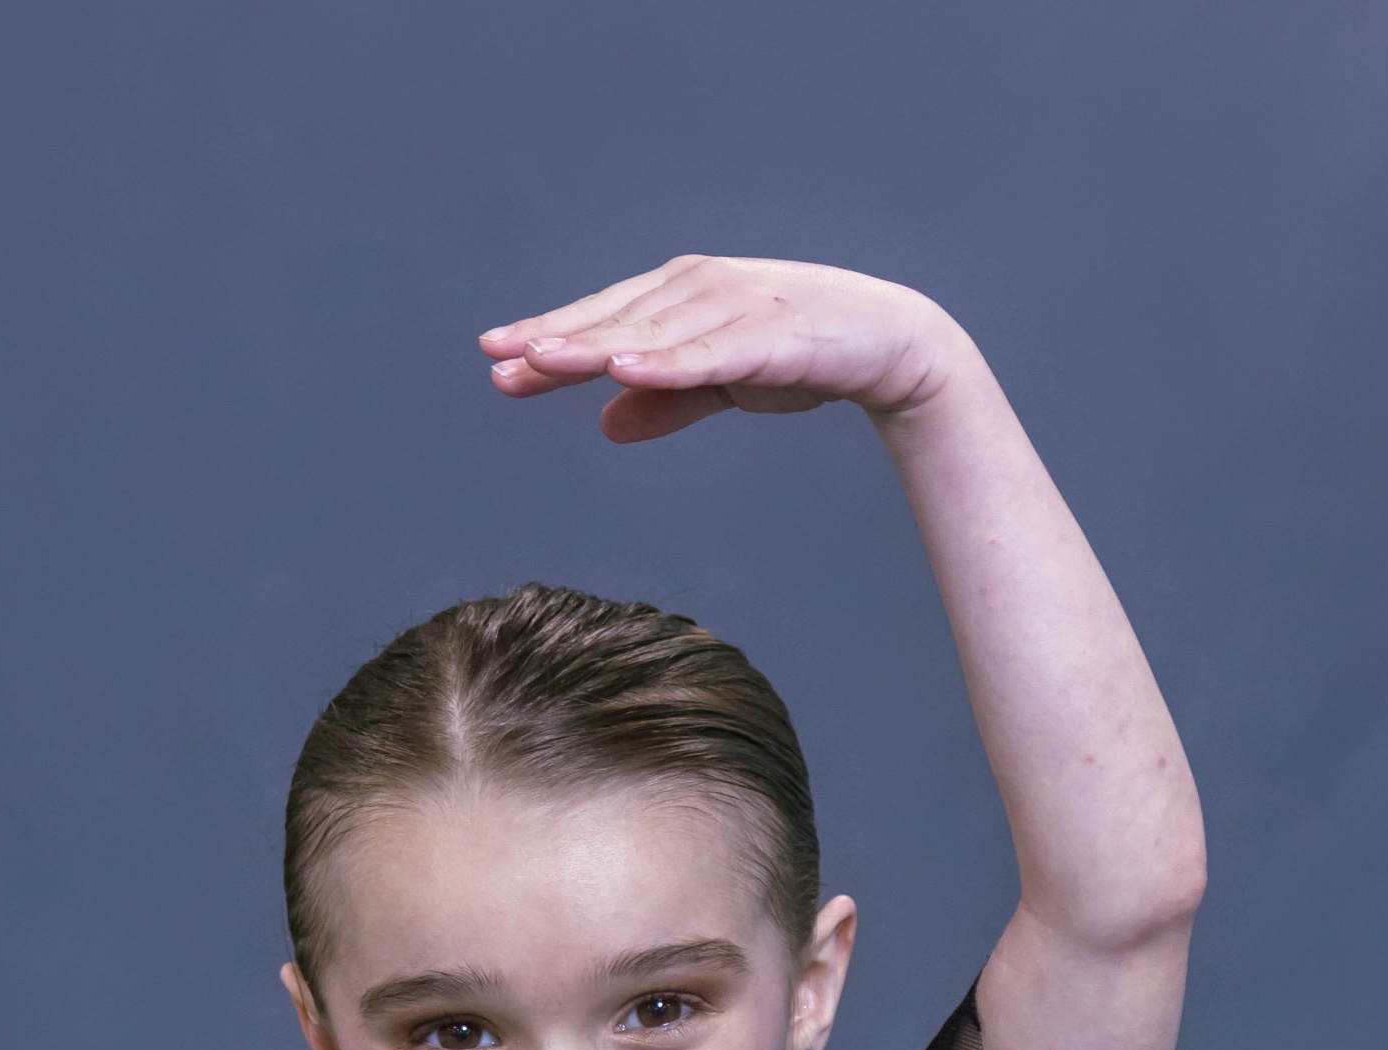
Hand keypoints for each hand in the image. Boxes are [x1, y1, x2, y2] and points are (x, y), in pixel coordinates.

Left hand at [480, 255, 964, 442]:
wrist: (890, 342)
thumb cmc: (802, 353)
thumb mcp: (720, 382)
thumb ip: (666, 399)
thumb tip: (607, 422)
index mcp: (683, 296)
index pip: (604, 319)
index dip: (552, 337)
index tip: (497, 359)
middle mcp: (702, 289)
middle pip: (616, 320)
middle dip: (556, 339)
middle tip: (500, 358)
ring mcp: (736, 306)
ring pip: (653, 332)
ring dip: (596, 346)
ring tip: (544, 361)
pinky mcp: (773, 335)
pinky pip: (710, 352)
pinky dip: (667, 360)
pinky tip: (625, 368)